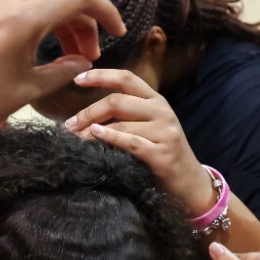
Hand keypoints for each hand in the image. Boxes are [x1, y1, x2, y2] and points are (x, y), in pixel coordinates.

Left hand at [0, 0, 124, 152]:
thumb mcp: (24, 91)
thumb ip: (61, 71)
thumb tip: (81, 62)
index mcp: (21, 17)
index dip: (106, 12)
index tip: (118, 33)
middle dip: (83, 17)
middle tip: (88, 53)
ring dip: (60, 16)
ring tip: (67, 55)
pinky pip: (15, 1)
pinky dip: (36, 16)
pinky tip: (37, 47)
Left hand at [63, 69, 212, 215]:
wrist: (189, 182)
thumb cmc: (162, 153)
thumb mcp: (149, 126)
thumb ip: (127, 115)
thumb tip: (87, 114)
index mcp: (156, 100)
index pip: (126, 78)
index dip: (100, 76)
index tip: (77, 80)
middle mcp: (161, 111)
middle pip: (117, 101)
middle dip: (88, 111)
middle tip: (69, 124)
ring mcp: (164, 131)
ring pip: (121, 123)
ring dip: (92, 130)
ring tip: (75, 138)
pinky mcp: (162, 153)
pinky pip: (130, 142)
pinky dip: (110, 138)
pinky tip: (95, 136)